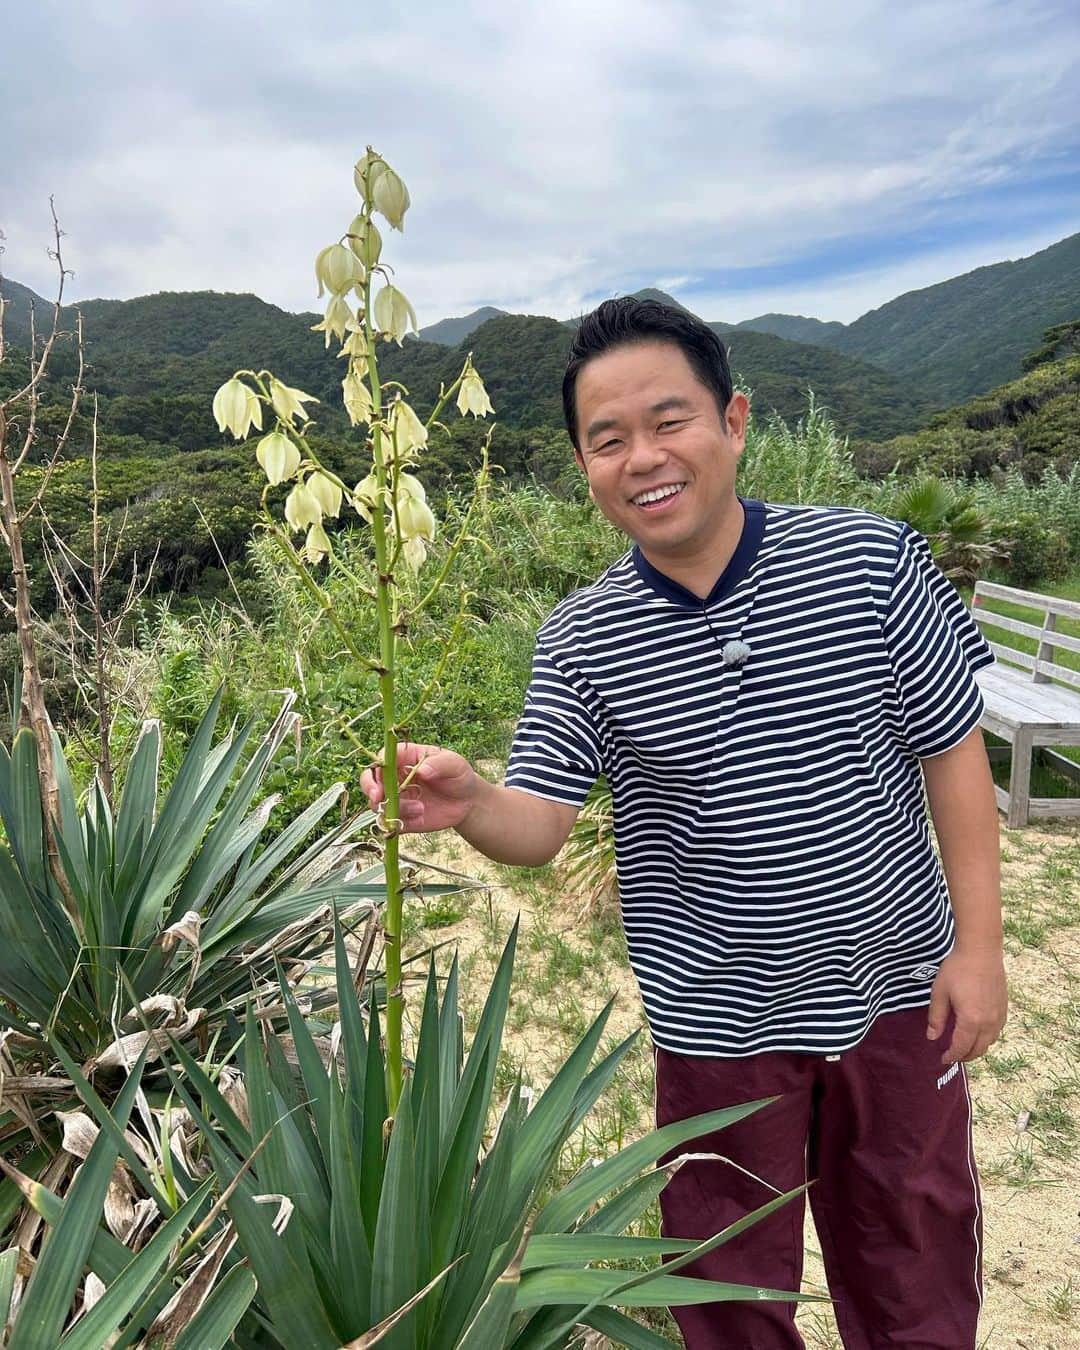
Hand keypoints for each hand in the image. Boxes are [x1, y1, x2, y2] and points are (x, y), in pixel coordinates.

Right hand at [359, 741, 479, 833]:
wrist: (467, 800)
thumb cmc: (458, 775)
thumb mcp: (455, 764)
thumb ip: (439, 764)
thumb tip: (422, 770)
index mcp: (405, 758)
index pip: (382, 759)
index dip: (377, 769)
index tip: (382, 779)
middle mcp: (395, 777)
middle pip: (370, 781)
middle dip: (371, 790)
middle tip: (380, 798)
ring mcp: (397, 798)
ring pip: (378, 805)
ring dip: (394, 809)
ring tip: (420, 809)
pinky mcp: (402, 817)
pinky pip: (391, 824)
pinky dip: (399, 824)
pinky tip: (419, 820)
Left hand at [926, 948, 1007, 1064]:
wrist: (981, 951)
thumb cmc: (957, 969)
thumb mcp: (940, 993)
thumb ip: (936, 1018)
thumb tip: (932, 1037)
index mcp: (971, 1020)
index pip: (961, 1048)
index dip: (951, 1056)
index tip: (943, 1059)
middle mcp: (989, 1023)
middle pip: (978, 1050)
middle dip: (964, 1056)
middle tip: (952, 1055)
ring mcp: (999, 1016)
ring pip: (990, 1042)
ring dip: (977, 1048)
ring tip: (964, 1045)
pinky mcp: (1004, 1008)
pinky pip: (997, 1031)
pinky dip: (987, 1038)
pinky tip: (977, 1032)